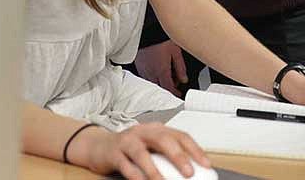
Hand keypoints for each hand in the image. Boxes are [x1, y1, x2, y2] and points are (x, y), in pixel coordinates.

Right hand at [70, 122, 209, 179]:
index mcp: (158, 129)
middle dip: (178, 157)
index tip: (206, 164)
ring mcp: (127, 141)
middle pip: (164, 140)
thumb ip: (167, 156)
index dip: (195, 150)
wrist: (98, 146)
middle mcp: (144, 132)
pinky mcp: (113, 153)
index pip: (181, 136)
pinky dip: (134, 175)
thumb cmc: (130, 149)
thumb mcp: (151, 148)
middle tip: (189, 173)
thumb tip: (189, 171)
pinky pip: (125, 165)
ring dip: (154, 170)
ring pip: (142, 153)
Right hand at [134, 40, 187, 96]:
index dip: (175, 93)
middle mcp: (151, 73)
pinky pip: (145, 76)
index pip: (168, 88)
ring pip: (152, 82)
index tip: (179, 93)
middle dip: (168, 87)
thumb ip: (180, 67)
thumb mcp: (176, 51)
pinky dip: (152, 77)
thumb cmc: (160, 38)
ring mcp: (143, 69)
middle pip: (159, 87)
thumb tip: (184, 79)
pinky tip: (157, 70)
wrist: (145, 29)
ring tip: (167, 73)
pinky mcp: (138, 65)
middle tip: (175, 82)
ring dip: (160, 82)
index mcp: (161, 71)